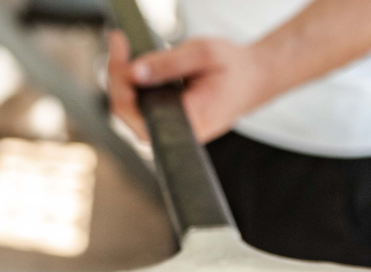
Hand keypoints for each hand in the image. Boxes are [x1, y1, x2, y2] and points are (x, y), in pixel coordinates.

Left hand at [107, 32, 273, 143]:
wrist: (254, 78)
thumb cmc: (234, 67)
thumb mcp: (203, 53)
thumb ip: (168, 64)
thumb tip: (134, 72)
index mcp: (190, 121)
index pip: (137, 114)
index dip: (121, 84)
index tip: (121, 50)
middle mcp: (179, 132)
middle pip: (128, 113)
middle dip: (116, 76)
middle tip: (118, 41)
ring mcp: (173, 129)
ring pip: (132, 110)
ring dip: (122, 79)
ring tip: (122, 48)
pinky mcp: (170, 120)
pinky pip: (142, 107)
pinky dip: (133, 84)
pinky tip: (132, 62)